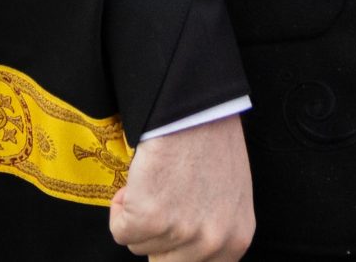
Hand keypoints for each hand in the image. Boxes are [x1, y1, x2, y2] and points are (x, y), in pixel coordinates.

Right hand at [110, 113, 253, 260]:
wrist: (194, 109)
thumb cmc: (209, 144)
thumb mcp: (226, 199)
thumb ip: (209, 232)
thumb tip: (179, 257)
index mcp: (236, 241)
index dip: (173, 251)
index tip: (166, 232)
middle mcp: (212, 243)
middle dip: (155, 235)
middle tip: (162, 199)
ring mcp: (182, 233)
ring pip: (139, 244)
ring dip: (138, 215)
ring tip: (158, 180)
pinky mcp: (150, 217)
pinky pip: (119, 231)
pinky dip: (120, 207)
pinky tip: (141, 179)